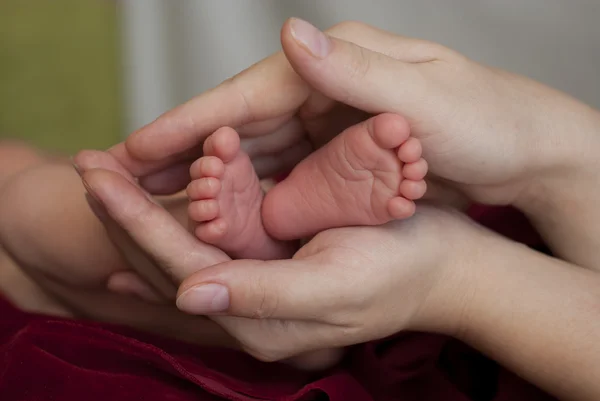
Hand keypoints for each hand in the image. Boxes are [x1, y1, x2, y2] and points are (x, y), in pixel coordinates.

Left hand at [79, 160, 475, 360]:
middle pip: (171, 262)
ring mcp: (260, 288)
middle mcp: (251, 309)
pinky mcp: (273, 267)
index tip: (99, 179)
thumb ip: (262, 295)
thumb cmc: (400, 271)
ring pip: (187, 250)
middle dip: (126, 216)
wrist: (442, 268)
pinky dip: (180, 221)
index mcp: (261, 318)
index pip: (180, 268)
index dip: (136, 224)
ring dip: (146, 215)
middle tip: (87, 169)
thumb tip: (186, 297)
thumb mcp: (336, 284)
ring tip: (107, 183)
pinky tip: (148, 222)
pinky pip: (213, 244)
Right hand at [109, 19, 599, 208]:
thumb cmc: (487, 122)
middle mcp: (324, 87)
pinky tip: (218, 210)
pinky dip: (246, 191)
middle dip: (182, 154)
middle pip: (238, 126)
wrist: (522, 153)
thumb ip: (355, 72)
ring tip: (157, 200)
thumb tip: (289, 35)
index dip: (188, 125)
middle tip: (126, 181)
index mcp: (335, 63)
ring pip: (254, 153)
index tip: (135, 150)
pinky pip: (281, 173)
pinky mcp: (337, 153)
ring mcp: (328, 122)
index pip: (246, 96)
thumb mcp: (427, 99)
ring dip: (207, 178)